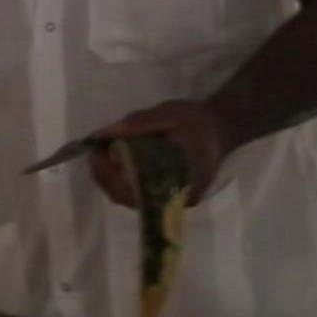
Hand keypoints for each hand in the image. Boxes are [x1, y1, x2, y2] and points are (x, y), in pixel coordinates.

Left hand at [85, 99, 231, 208]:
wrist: (223, 126)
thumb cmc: (198, 121)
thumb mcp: (169, 114)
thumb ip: (137, 124)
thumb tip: (103, 134)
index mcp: (178, 184)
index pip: (133, 191)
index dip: (109, 176)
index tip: (95, 155)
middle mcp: (174, 201)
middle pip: (128, 198)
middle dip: (105, 176)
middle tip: (93, 153)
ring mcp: (171, 200)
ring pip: (130, 198)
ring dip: (111, 178)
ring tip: (101, 154)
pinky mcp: (168, 194)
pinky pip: (138, 193)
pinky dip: (122, 178)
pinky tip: (115, 160)